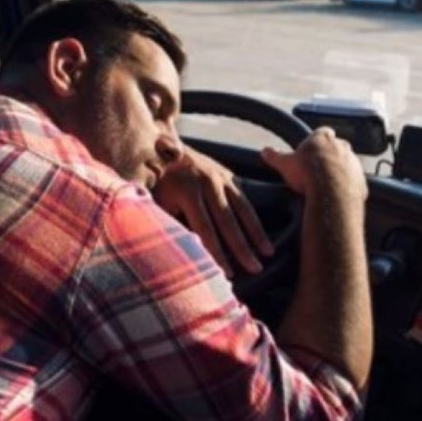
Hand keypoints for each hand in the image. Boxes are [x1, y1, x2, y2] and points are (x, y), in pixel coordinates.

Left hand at [153, 147, 273, 276]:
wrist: (158, 146)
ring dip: (256, 233)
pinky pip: (244, 200)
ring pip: (242, 209)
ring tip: (267, 254)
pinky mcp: (228, 176)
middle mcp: (206, 182)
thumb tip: (186, 252)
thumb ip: (169, 225)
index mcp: (186, 190)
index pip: (204, 229)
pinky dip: (254, 219)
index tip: (226, 274)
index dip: (216, 252)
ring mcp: (220, 177)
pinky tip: (262, 234)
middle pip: (227, 221)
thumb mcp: (156, 203)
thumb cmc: (153, 185)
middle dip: (241, 248)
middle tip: (254, 269)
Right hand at [260, 128, 366, 208]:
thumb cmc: (307, 174)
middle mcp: (341, 146)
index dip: (316, 141)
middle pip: (337, 146)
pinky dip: (348, 185)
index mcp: (322, 138)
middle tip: (318, 167)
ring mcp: (354, 162)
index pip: (322, 132)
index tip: (311, 150)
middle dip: (330, 154)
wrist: (331, 192)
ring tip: (328, 183)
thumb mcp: (285, 164)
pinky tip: (338, 194)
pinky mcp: (360, 178)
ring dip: (340, 170)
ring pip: (348, 162)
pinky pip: (355, 180)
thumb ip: (275, 156)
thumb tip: (264, 151)